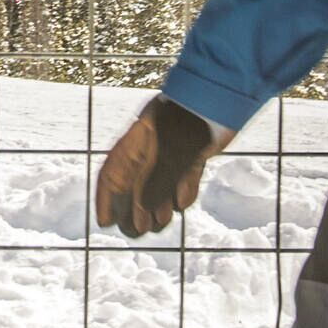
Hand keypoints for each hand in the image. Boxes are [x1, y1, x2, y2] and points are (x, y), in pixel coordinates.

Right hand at [96, 95, 228, 236]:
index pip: (113, 174)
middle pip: (135, 182)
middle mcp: (151, 146)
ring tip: (159, 224)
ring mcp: (173, 148)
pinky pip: (182, 175)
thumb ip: (156, 184)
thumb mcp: (171, 154)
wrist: (221, 96)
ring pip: (159, 182)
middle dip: (133, 209)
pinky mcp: (194, 150)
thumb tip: (140, 214)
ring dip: (158, 204)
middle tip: (137, 231)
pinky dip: (182, 190)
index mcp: (136, 142)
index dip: (106, 199)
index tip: (106, 223)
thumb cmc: (190, 120)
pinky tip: (183, 204)